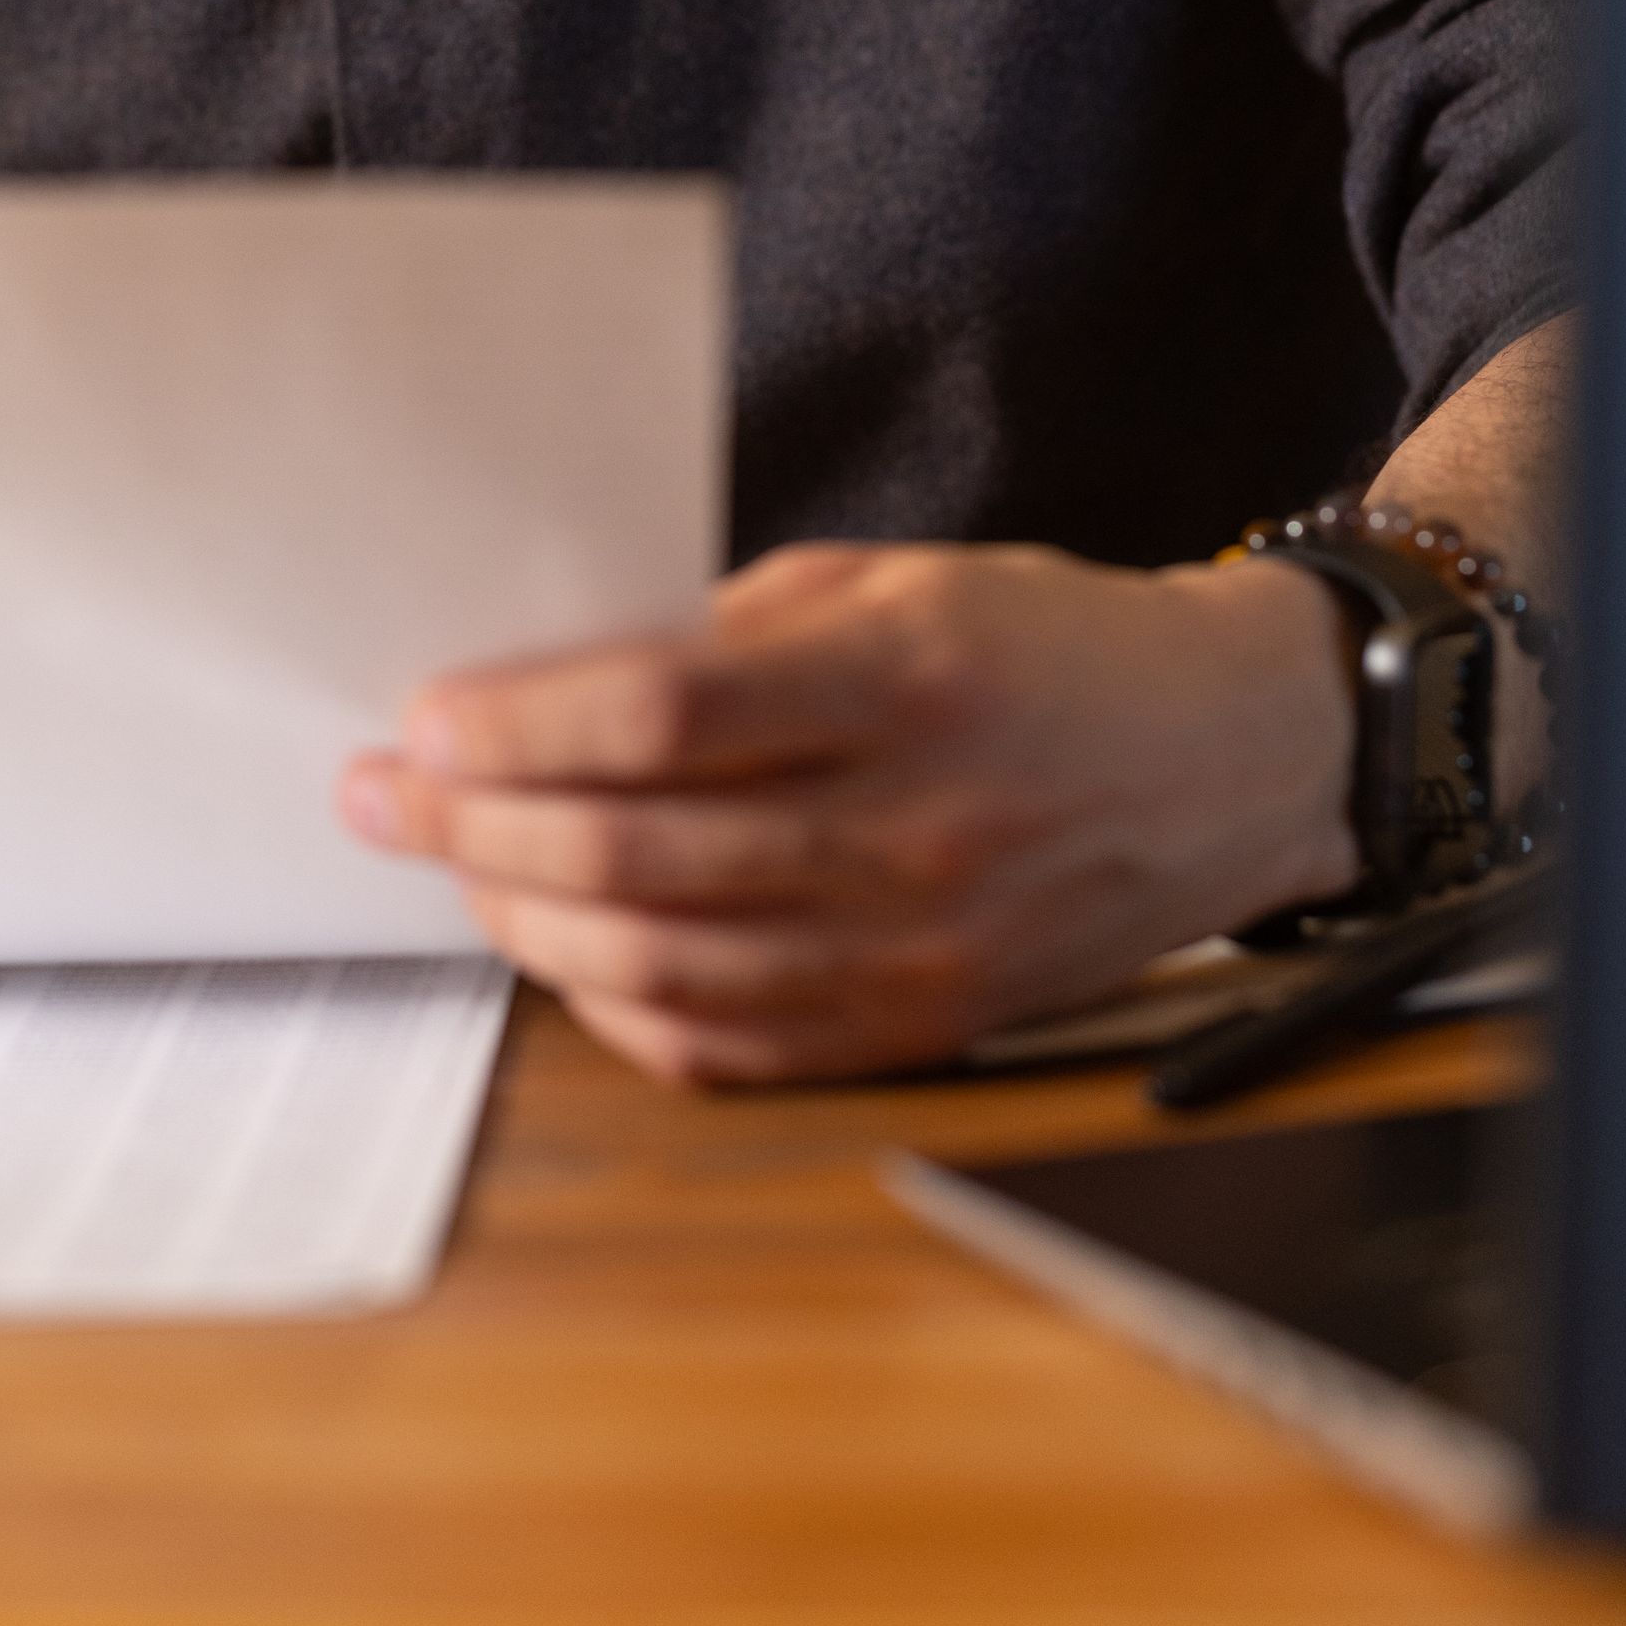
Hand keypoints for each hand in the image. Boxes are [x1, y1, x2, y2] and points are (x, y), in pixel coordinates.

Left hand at [338, 539, 1354, 1082]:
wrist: (1239, 754)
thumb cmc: (1050, 643)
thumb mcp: (897, 578)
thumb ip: (732, 632)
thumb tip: (551, 685)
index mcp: (903, 678)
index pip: (660, 715)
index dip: (518, 726)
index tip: (423, 718)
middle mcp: (916, 824)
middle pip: (638, 853)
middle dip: (475, 829)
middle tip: (386, 797)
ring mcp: (927, 946)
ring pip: (667, 968)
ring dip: (527, 926)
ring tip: (458, 873)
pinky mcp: (933, 1024)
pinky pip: (739, 1047)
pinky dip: (627, 1010)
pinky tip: (568, 959)